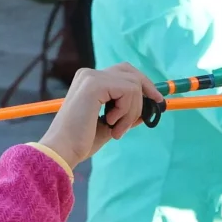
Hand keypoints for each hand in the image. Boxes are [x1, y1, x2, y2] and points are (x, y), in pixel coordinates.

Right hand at [39, 63, 156, 169]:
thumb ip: (128, 112)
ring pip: (133, 85)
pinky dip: (126, 111)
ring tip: (117, 129)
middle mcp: (89, 74)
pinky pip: (128, 91)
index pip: (124, 73)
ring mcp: (91, 77)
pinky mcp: (95, 84)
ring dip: (132, 111)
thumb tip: (150, 106)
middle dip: (146, 90)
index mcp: (89, 81)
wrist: (63, 150)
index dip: (143, 85)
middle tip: (151, 111)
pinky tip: (111, 122)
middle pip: (130, 71)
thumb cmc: (82, 141)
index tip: (157, 101)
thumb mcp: (112, 124)